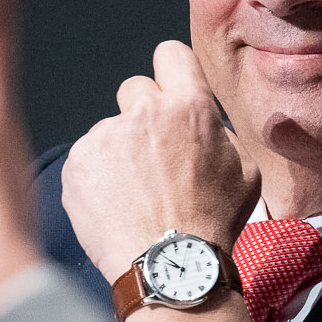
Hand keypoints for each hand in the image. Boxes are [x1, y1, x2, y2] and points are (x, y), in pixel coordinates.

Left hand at [59, 41, 258, 278]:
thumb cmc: (212, 223)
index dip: (171, 72)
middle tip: (154, 156)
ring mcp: (105, 136)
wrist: (169, 267)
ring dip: (120, 152)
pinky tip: (116, 206)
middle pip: (135, 89)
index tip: (170, 92)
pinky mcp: (76, 162)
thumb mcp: (245, 171)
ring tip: (136, 195)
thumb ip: (220, 133)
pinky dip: (98, 178)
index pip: (170, 53)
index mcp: (189, 107)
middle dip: (143, 115)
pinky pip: (87, 158)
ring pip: (111, 130)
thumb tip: (204, 121)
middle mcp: (144, 112)